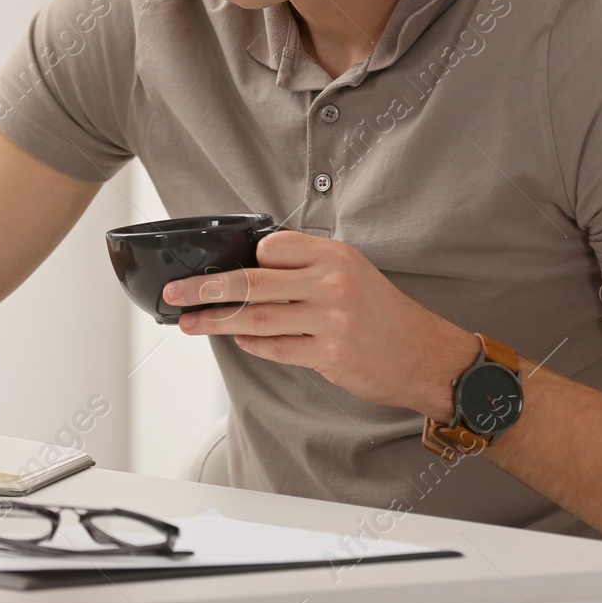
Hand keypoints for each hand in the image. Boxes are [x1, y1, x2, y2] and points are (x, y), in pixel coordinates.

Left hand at [164, 230, 477, 420]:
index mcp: (335, 255)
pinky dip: (251, 343)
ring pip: (256, 318)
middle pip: (252, 282)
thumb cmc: (383, 314)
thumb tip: (251, 268)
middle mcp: (332, 283)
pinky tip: (237, 338)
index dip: (245, 257)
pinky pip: (275, 348)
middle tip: (176, 293)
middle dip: (205, 288)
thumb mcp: (352, 271)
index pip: (272, 247)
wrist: (425, 355)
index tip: (217, 265)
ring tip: (189, 321)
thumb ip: (306, 267)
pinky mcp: (329, 354)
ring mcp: (330, 320)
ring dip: (215, 321)